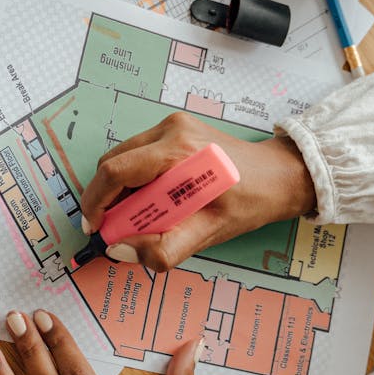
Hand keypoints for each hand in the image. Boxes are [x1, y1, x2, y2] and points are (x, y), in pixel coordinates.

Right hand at [80, 112, 315, 270]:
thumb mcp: (208, 233)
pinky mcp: (174, 127)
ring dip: (121, 189)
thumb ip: (162, 248)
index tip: (96, 228)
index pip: (115, 172)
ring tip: (139, 215)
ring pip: (123, 158)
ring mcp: (171, 125)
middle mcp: (170, 130)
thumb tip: (120, 250)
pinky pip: (138, 154)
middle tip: (117, 228)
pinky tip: (152, 198)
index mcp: (178, 152)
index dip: (96, 202)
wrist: (278, 176)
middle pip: (113, 163)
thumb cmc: (249, 203)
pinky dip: (135, 179)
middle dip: (107, 199)